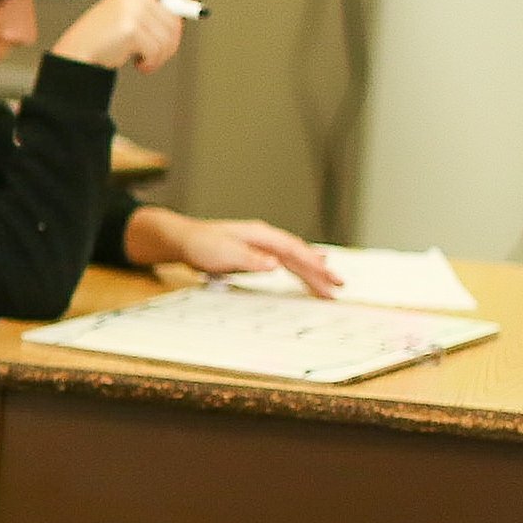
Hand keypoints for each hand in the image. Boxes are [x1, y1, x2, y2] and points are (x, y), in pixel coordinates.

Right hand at [48, 0, 198, 73]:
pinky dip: (150, 63)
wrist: (77, 53)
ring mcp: (133, 10)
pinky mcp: (131, 29)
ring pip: (169, 38)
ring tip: (143, 57)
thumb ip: (152, 8)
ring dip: (159, 56)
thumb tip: (184, 13)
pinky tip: (138, 62)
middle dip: (170, 42)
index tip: (192, 4)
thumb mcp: (125, 12)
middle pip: (175, 18)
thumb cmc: (100, 37)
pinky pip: (157, 51)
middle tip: (155, 52)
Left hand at [147, 214, 336, 293]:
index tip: (329, 275)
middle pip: (299, 255)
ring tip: (331, 286)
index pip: (293, 250)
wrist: (183, 239)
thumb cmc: (201, 244)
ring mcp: (263, 246)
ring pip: (294, 260)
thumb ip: (251, 259)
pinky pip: (285, 263)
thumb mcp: (223, 253)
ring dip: (312, 272)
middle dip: (319, 271)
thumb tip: (276, 264)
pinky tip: (309, 273)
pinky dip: (299, 270)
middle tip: (339, 286)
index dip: (312, 263)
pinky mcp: (258, 255)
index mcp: (261, 236)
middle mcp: (266, 239)